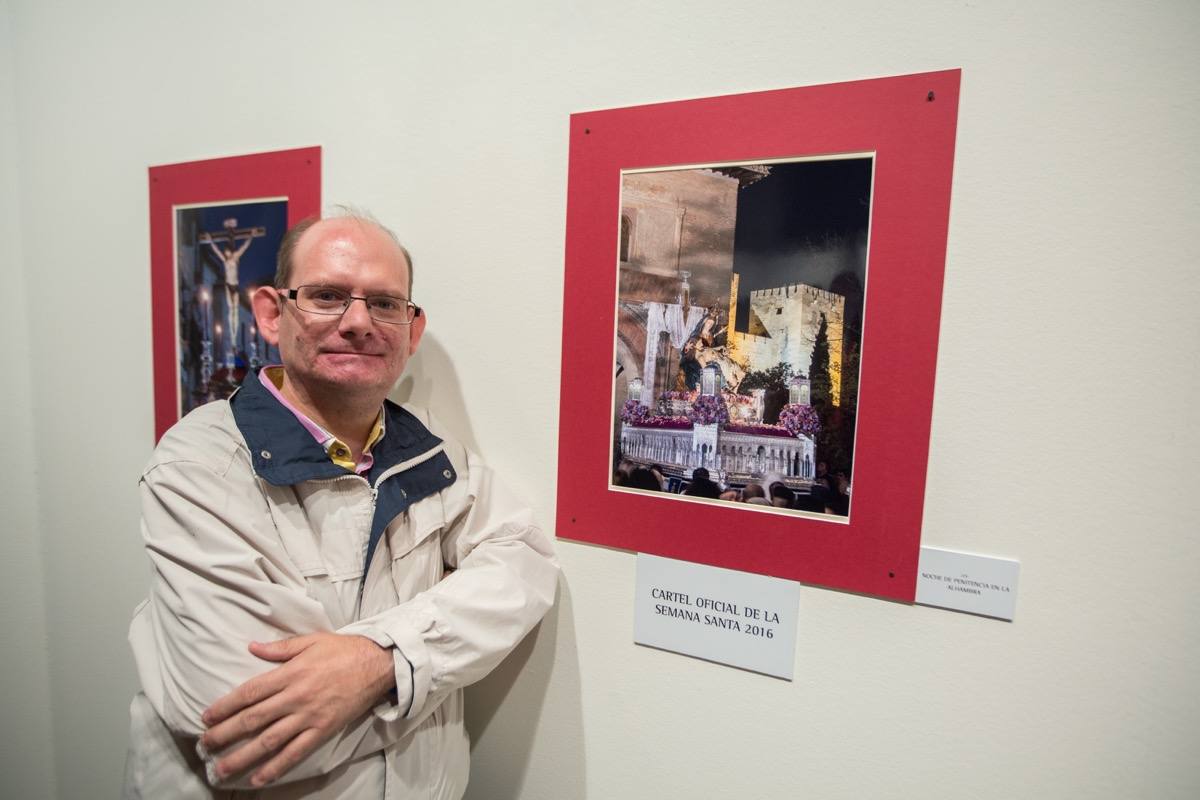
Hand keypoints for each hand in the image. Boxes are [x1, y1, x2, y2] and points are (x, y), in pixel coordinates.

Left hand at [199, 632, 394, 786]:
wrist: (377, 664)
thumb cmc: (343, 650)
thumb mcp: (311, 641)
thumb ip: (280, 648)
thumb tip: (251, 647)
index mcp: (290, 673)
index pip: (250, 692)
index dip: (225, 706)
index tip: (206, 717)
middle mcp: (296, 697)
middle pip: (254, 719)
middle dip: (225, 733)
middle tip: (204, 745)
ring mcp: (309, 717)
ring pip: (270, 741)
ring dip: (243, 757)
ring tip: (221, 769)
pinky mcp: (323, 730)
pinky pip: (296, 752)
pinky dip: (276, 767)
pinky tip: (258, 778)